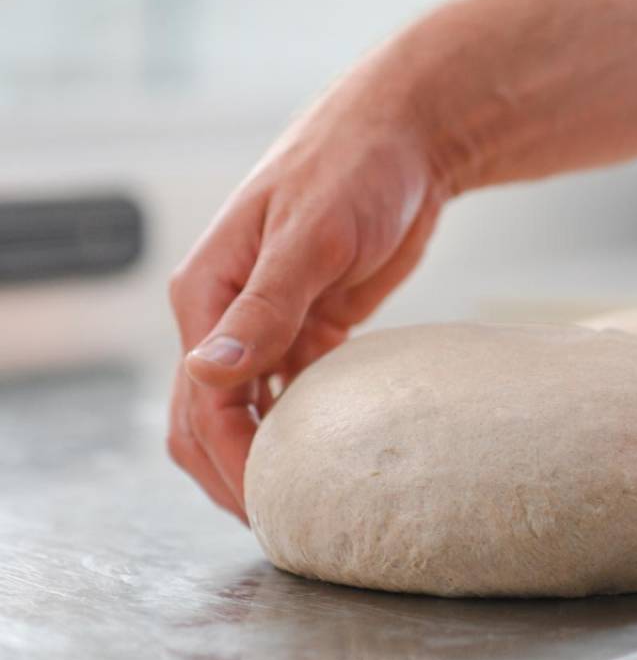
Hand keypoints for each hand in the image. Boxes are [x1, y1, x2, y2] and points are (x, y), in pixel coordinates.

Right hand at [166, 0, 636, 519]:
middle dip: (235, 474)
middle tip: (282, 526)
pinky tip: (326, 456)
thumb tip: (209, 372)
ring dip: (264, 455)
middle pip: (209, 418)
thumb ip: (267, 305)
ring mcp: (269, 318)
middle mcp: (226, 310)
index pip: (201, 401)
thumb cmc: (357, 167)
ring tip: (302, 505)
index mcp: (208, 292)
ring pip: (248, 410)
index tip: (267, 507)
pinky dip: (298, 425)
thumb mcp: (314, 235)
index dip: (230, 461)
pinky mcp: (312, 321)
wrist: (411, 133)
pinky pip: (292, 389)